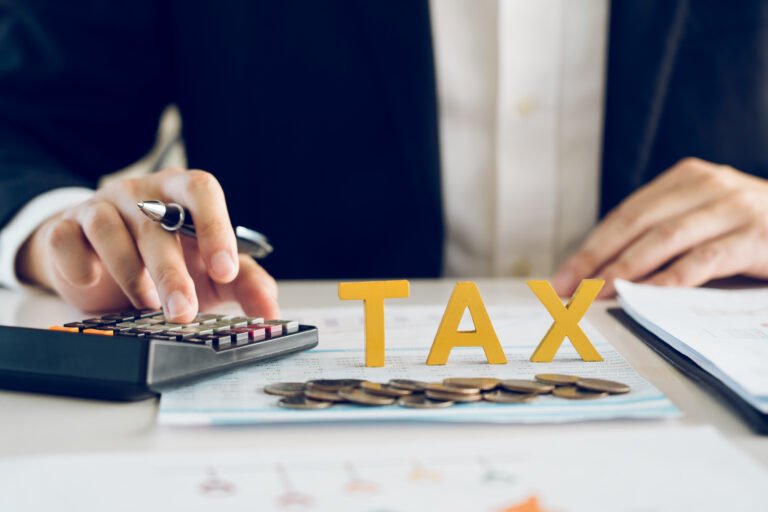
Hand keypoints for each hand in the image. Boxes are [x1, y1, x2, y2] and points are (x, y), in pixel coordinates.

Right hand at [16, 168, 278, 322]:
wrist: (104, 260)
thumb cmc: (169, 259)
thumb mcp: (211, 271)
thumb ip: (246, 283)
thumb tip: (270, 310)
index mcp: (182, 194)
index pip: (202, 191)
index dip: (215, 227)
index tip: (226, 270)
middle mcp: (142, 194)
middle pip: (156, 221)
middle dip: (172, 271)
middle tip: (183, 309)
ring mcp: (101, 206)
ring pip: (110, 227)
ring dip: (130, 270)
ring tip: (145, 303)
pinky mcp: (65, 228)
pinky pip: (65, 238)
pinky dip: (77, 262)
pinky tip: (90, 281)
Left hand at [554, 157, 767, 297]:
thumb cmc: (752, 229)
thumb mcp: (707, 218)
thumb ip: (666, 232)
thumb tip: (606, 270)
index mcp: (688, 177)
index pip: (627, 213)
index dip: (592, 245)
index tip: (565, 275)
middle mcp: (709, 185)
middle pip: (637, 222)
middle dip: (597, 258)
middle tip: (571, 288)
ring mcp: (735, 207)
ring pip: (665, 238)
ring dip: (626, 269)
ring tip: (599, 294)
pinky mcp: (757, 235)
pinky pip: (705, 259)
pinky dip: (672, 279)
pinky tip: (648, 296)